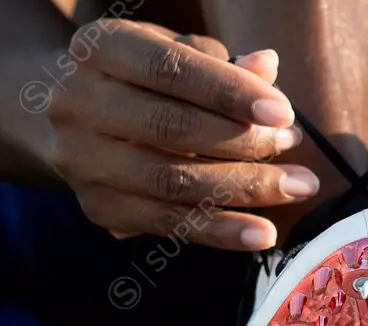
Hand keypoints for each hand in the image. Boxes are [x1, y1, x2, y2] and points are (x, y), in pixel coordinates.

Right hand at [47, 20, 319, 250]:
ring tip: (296, 187)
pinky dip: (220, 231)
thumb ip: (220, 63)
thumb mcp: (177, 54)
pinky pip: (167, 224)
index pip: (170, 69)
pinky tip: (262, 234)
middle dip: (244, 142)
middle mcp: (78, 103)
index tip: (283, 113)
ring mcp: (82, 161)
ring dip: (243, 189)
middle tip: (294, 147)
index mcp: (99, 50)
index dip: (229, 91)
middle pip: (171, 128)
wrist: (71, 117)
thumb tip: (267, 68)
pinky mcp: (98, 207)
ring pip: (172, 182)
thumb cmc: (145, 79)